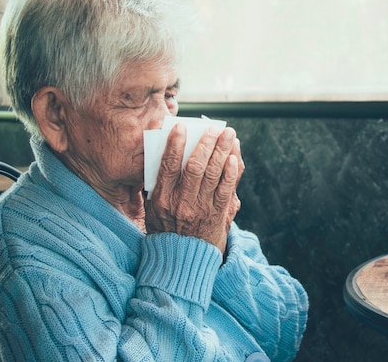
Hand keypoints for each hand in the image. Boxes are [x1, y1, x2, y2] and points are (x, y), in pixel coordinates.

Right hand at [145, 123, 243, 253]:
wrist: (181, 260)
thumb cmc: (166, 229)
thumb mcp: (154, 208)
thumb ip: (160, 185)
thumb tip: (168, 155)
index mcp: (162, 199)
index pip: (167, 166)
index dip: (175, 145)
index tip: (181, 127)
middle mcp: (181, 203)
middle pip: (194, 167)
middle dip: (206, 144)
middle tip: (214, 128)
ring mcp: (201, 209)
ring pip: (212, 174)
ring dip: (222, 151)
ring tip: (229, 135)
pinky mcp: (217, 214)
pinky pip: (226, 190)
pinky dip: (231, 172)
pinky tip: (234, 158)